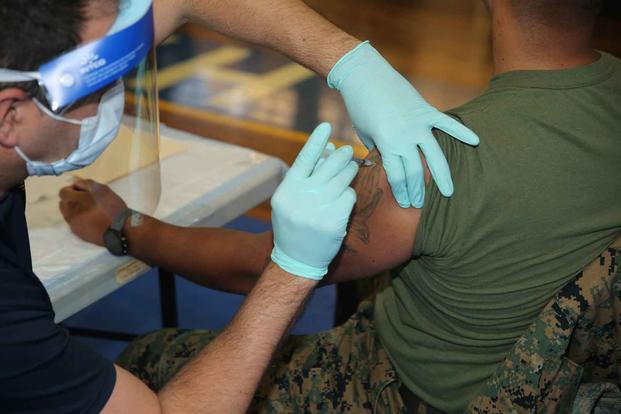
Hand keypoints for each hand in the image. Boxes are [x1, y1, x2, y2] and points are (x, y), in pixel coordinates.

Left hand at [59, 179, 126, 245]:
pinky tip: (91, 220)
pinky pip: (73, 223)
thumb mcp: (103, 189)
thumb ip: (86, 183)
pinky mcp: (77, 233)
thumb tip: (76, 183)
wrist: (121, 229)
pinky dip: (79, 220)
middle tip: (87, 201)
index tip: (83, 192)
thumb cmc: (113, 207)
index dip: (73, 189)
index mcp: (75, 200)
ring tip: (89, 211)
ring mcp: (72, 224)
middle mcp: (70, 213)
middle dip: (72, 200)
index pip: (63, 192)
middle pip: (63, 203)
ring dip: (75, 210)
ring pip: (67, 213)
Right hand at [271, 122, 357, 279]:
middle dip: (342, 156)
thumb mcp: (290, 199)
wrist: (297, 259)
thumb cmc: (294, 224)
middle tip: (348, 152)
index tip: (326, 126)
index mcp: (287, 190)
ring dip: (349, 171)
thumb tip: (327, 149)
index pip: (304, 159)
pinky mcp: (334, 221)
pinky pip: (349, 197)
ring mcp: (318, 210)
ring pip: (343, 179)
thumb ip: (305, 176)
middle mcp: (301, 198)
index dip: (316, 142)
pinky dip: (349, 195)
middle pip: (329, 166)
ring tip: (350, 169)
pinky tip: (344, 200)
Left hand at [328, 41, 479, 207]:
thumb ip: (379, 150)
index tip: (404, 203)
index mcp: (387, 144)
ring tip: (448, 192)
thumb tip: (388, 166)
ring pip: (434, 155)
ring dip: (441, 176)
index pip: (397, 175)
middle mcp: (405, 136)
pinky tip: (475, 142)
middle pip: (415, 170)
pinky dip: (462, 132)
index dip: (401, 191)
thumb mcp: (365, 134)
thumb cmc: (360, 107)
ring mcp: (418, 123)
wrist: (365, 75)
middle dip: (416, 190)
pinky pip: (447, 124)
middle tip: (419, 204)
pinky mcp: (425, 110)